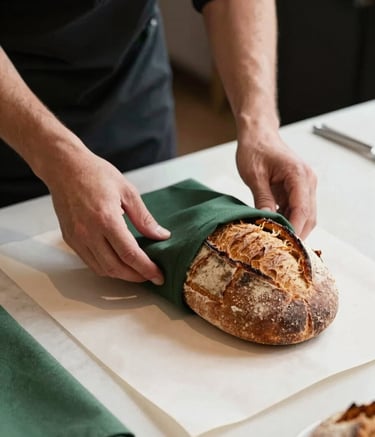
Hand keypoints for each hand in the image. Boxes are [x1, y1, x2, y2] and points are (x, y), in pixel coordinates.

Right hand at [46, 150, 169, 284]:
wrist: (65, 168)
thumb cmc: (96, 174)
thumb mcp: (127, 191)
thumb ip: (144, 218)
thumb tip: (161, 235)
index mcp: (106, 219)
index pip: (130, 254)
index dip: (146, 268)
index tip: (159, 276)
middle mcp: (89, 233)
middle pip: (116, 268)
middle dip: (136, 277)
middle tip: (150, 276)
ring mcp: (77, 238)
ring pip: (101, 269)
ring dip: (121, 275)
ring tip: (136, 272)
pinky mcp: (70, 239)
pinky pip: (89, 262)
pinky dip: (105, 268)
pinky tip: (117, 263)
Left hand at [236, 123, 316, 238]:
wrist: (258, 134)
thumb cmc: (255, 149)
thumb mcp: (254, 176)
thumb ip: (262, 199)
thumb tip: (267, 221)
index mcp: (299, 175)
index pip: (302, 210)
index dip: (295, 230)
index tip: (286, 246)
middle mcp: (307, 180)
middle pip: (309, 216)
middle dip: (296, 233)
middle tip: (280, 249)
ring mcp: (305, 184)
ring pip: (305, 215)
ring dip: (293, 228)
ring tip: (277, 241)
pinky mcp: (298, 188)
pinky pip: (297, 209)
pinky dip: (289, 220)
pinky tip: (276, 228)